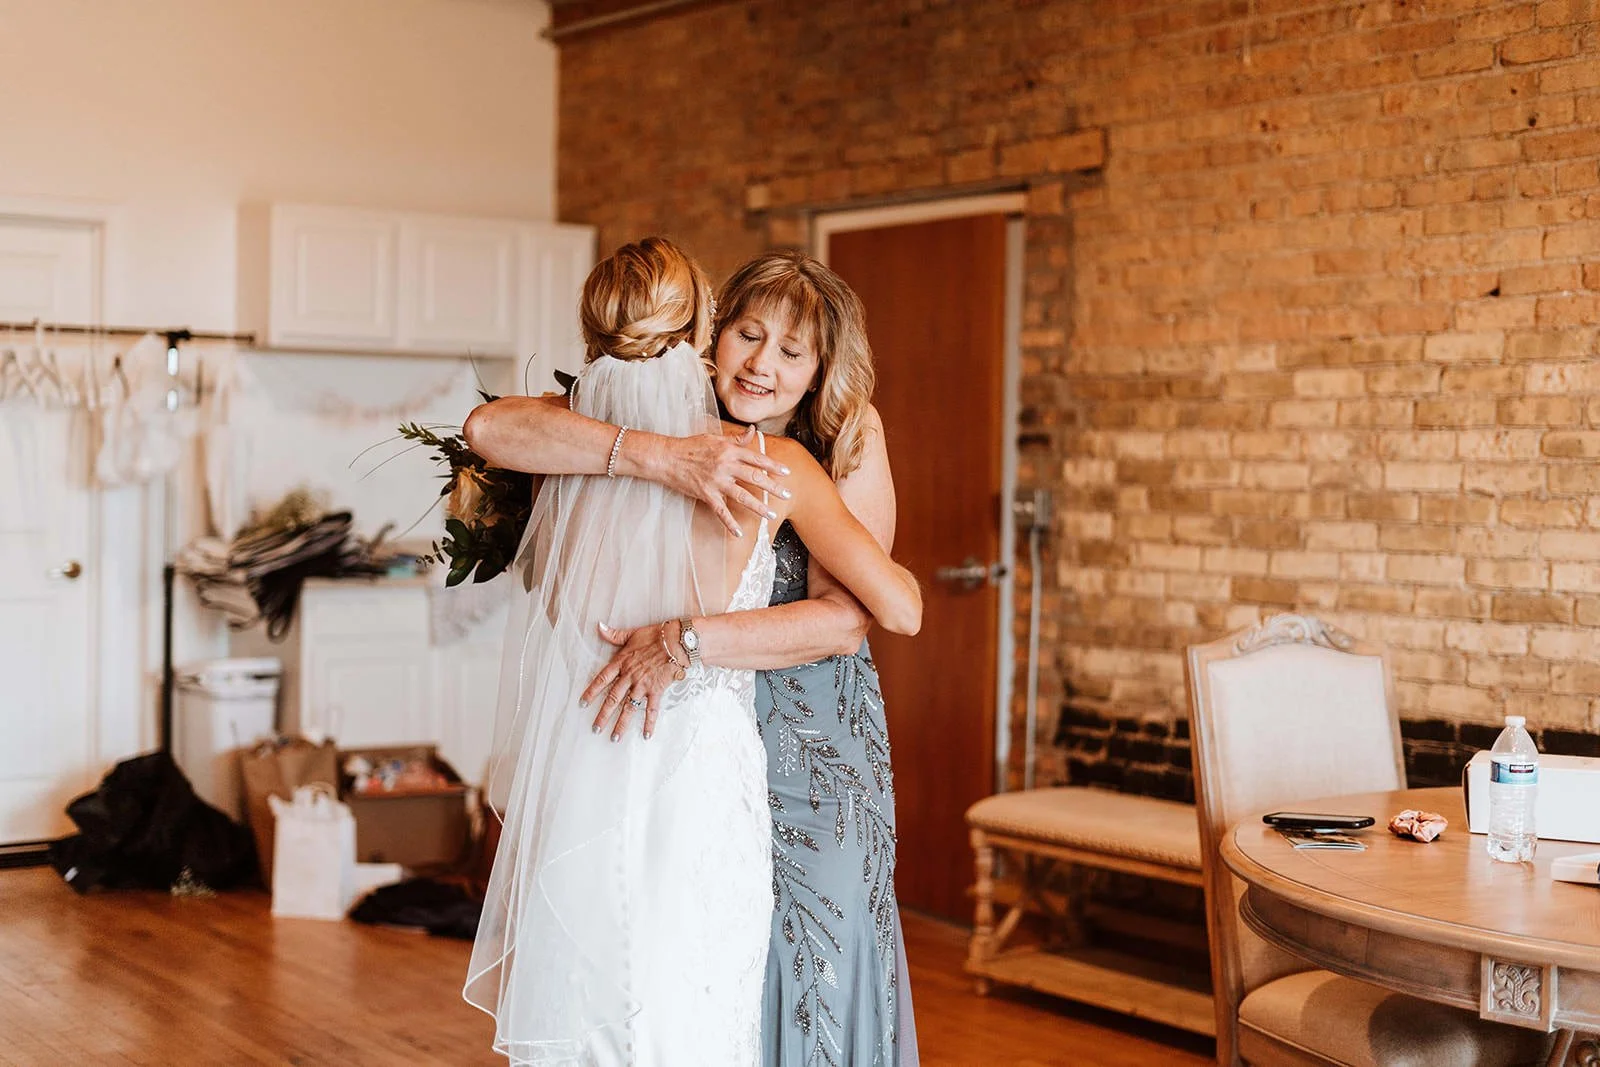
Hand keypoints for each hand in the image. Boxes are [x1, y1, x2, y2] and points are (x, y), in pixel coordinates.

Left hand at [584, 622, 683, 740]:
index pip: (602, 679)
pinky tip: (646, 735)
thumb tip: (599, 627)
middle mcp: (629, 677)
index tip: (582, 703)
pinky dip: (649, 723)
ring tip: (614, 738)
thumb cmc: (655, 635)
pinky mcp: (657, 690)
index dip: (591, 691)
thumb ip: (614, 634)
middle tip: (595, 728)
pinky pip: (652, 710)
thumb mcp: (632, 633)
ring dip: (621, 724)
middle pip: (613, 698)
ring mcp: (643, 685)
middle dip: (603, 715)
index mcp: (621, 663)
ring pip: (629, 708)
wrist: (677, 641)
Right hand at [659, 427, 789, 536]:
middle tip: (787, 494)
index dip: (773, 466)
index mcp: (729, 451)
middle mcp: (725, 466)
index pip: (757, 458)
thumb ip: (736, 439)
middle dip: (773, 487)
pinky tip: (738, 533)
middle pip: (755, 477)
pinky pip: (720, 511)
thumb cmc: (690, 446)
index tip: (787, 472)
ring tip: (771, 515)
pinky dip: (730, 524)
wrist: (666, 457)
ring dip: (758, 506)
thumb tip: (753, 431)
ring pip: (742, 496)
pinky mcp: (706, 494)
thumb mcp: (715, 438)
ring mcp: (716, 481)